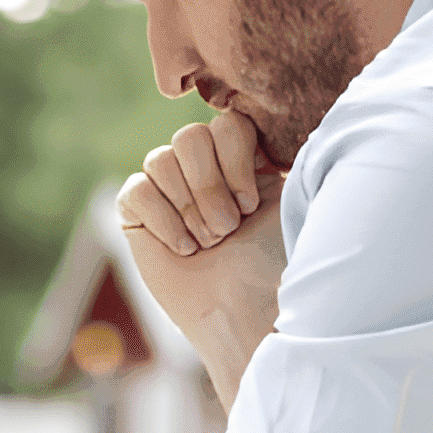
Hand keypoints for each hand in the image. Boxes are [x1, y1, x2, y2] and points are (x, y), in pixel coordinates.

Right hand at [121, 117, 288, 405]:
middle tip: (228, 230)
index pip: (226, 122)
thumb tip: (296, 121)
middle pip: (189, 136)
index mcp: (245, 161)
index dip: (235, 160)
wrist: (244, 311)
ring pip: (161, 159)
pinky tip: (184, 248)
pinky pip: (136, 190)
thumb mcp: (292, 203)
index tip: (252, 205)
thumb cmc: (275, 263)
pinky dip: (161, 219)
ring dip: (188, 206)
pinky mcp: (139, 213)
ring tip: (208, 242)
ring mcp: (170, 189)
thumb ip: (287, 157)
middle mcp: (205, 169)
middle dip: (210, 187)